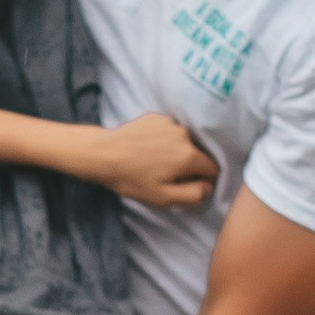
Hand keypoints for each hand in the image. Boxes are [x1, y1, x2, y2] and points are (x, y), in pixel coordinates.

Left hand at [92, 111, 220, 208]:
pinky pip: (170, 131)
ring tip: (155, 161)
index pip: (212, 169)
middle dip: (189, 166)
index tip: (187, 186)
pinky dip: (165, 139)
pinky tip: (148, 148)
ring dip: (177, 151)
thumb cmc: (132, 179)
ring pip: (184, 142)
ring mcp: (170, 123)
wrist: (102, 153)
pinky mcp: (157, 117)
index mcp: (189, 156)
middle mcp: (184, 135)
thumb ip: (192, 195)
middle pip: (198, 154)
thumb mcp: (163, 197)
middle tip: (166, 176)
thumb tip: (208, 188)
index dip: (203, 181)